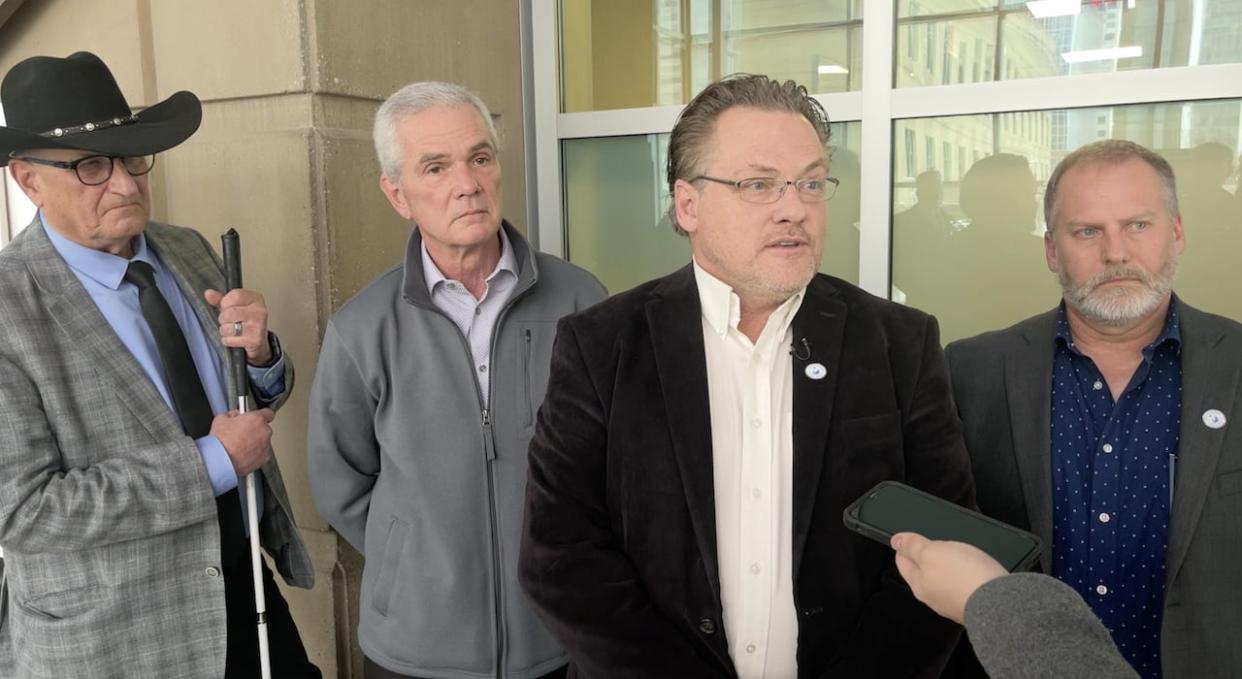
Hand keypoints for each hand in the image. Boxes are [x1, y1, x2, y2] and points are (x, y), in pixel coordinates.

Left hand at [204, 288, 271, 364]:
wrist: (258, 341)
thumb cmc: (246, 322)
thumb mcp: (234, 307)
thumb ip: (220, 299)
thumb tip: (208, 293)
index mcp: (255, 299)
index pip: (234, 296)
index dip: (225, 303)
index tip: (228, 308)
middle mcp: (259, 311)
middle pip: (229, 313)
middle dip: (223, 319)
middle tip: (230, 322)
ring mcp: (258, 326)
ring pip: (228, 327)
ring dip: (225, 331)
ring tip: (232, 330)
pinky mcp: (255, 340)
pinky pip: (230, 340)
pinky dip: (228, 341)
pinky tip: (235, 339)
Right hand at [210, 409, 275, 476]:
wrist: (220, 461)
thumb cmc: (221, 441)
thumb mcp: (221, 419)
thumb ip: (232, 414)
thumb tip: (234, 416)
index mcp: (257, 419)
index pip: (268, 413)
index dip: (262, 415)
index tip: (257, 418)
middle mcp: (264, 432)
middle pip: (263, 428)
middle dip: (254, 430)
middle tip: (241, 434)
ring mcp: (266, 445)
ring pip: (263, 441)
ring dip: (255, 442)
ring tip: (240, 446)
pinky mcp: (264, 458)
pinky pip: (261, 453)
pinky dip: (255, 454)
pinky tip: (243, 454)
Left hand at [891, 532, 1006, 623]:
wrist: (1002, 603)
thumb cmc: (966, 578)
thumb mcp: (932, 552)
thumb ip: (913, 546)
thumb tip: (896, 540)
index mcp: (919, 585)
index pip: (904, 563)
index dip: (904, 547)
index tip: (906, 539)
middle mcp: (935, 597)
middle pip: (925, 572)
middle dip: (926, 557)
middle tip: (929, 543)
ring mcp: (955, 602)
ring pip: (946, 580)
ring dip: (948, 566)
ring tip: (953, 554)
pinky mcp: (975, 604)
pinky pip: (965, 585)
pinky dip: (966, 575)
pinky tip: (972, 569)